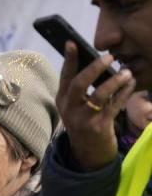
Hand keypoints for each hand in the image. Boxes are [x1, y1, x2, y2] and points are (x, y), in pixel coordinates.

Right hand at [57, 41, 135, 169]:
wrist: (88, 152)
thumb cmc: (85, 121)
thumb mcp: (76, 105)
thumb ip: (81, 88)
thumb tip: (96, 63)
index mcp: (63, 100)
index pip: (64, 76)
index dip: (69, 59)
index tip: (71, 43)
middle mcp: (69, 108)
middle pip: (79, 84)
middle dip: (94, 68)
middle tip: (109, 57)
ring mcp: (83, 118)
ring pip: (99, 95)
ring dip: (114, 81)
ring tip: (126, 72)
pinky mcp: (98, 126)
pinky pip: (114, 105)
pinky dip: (124, 93)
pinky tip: (131, 84)